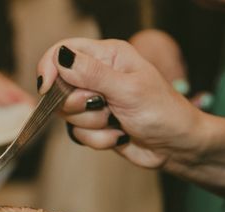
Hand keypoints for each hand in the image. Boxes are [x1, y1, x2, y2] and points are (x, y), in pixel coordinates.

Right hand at [37, 38, 205, 169]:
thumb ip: (92, 74)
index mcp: (107, 55)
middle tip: (103, 106)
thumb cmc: (163, 112)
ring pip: (68, 115)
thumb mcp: (128, 89)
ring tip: (117, 121)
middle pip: (59, 88)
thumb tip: (61, 58)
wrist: (176, 146)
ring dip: (92, 125)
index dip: (50, 68)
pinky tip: (118, 135)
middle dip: (78, 104)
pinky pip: (78, 134)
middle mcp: (97, 76)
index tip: (48, 89)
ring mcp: (94, 102)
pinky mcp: (94, 125)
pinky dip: (98, 139)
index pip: (63, 50)